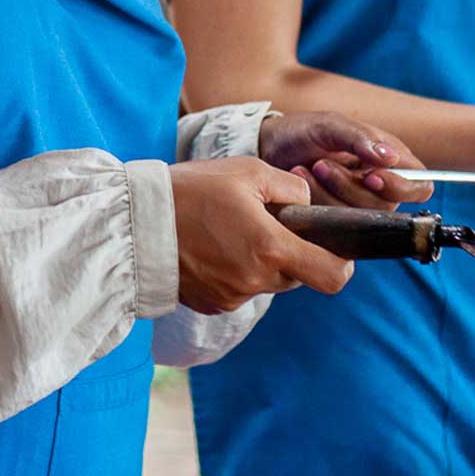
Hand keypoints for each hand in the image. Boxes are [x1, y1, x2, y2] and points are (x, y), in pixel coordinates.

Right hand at [169, 158, 353, 312]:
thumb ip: (290, 189)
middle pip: (296, 275)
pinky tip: (209, 247)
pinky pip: (238, 289)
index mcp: (270, 248)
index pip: (331, 277)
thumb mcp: (247, 171)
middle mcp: (255, 280)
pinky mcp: (211, 304)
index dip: (340, 264)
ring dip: (259, 260)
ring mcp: (232, 296)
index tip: (333, 249)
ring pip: (265, 280)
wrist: (134, 223)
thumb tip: (306, 204)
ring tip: (228, 231)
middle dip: (289, 252)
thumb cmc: (192, 190)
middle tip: (262, 223)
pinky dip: (233, 270)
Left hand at [256, 111, 420, 208]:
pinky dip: (315, 204)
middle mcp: (377, 187)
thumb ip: (360, 138)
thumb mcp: (330, 125)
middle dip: (350, 187)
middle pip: (386, 206)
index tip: (371, 176)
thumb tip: (391, 158)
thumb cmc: (303, 131)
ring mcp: (355, 206)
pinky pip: (336, 227)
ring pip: (359, 218)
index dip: (402, 187)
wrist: (267, 148)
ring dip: (328, 193)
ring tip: (307, 168)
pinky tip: (300, 181)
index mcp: (390, 161)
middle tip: (322, 164)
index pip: (419, 186)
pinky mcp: (334, 221)